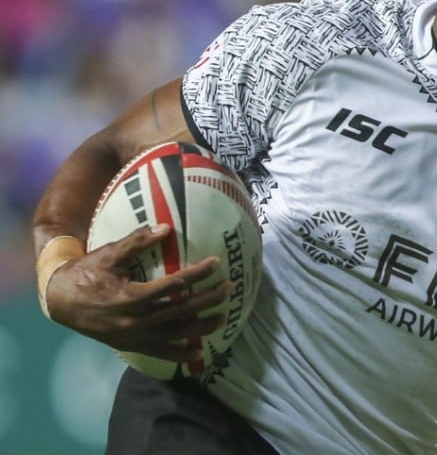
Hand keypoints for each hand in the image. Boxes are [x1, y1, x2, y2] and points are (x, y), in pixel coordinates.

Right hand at [45, 225, 232, 362]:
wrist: (61, 302)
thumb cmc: (86, 273)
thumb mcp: (109, 254)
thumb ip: (137, 242)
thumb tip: (166, 228)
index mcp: (130, 297)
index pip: (174, 285)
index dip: (197, 274)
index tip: (216, 262)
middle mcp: (135, 321)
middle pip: (181, 311)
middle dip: (208, 299)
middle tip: (229, 287)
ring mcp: (133, 337)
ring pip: (175, 334)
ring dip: (202, 326)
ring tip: (223, 316)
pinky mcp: (131, 346)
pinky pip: (160, 352)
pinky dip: (180, 355)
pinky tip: (199, 353)